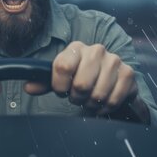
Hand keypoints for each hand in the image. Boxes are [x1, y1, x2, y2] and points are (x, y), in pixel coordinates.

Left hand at [25, 41, 147, 118]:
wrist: (110, 78)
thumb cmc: (82, 76)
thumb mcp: (61, 77)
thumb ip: (44, 82)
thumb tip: (29, 87)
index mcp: (76, 48)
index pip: (62, 67)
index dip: (59, 86)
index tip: (62, 90)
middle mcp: (96, 50)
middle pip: (80, 85)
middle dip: (77, 98)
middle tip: (78, 96)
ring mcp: (114, 60)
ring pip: (97, 94)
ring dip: (92, 104)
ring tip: (91, 99)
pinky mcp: (128, 73)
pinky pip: (113, 100)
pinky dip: (106, 107)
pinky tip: (103, 102)